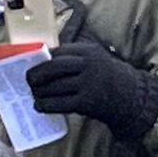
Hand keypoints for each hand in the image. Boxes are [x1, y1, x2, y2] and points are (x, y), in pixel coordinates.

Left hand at [26, 41, 157, 140]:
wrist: (129, 95)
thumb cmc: (105, 76)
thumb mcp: (94, 58)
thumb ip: (73, 57)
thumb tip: (42, 60)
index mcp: (87, 51)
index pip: (57, 52)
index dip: (41, 60)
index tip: (31, 65)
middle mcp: (88, 64)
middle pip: (53, 67)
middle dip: (36, 74)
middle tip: (27, 80)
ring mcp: (87, 83)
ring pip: (54, 87)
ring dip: (39, 92)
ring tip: (33, 94)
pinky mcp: (86, 102)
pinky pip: (59, 103)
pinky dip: (46, 105)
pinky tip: (40, 106)